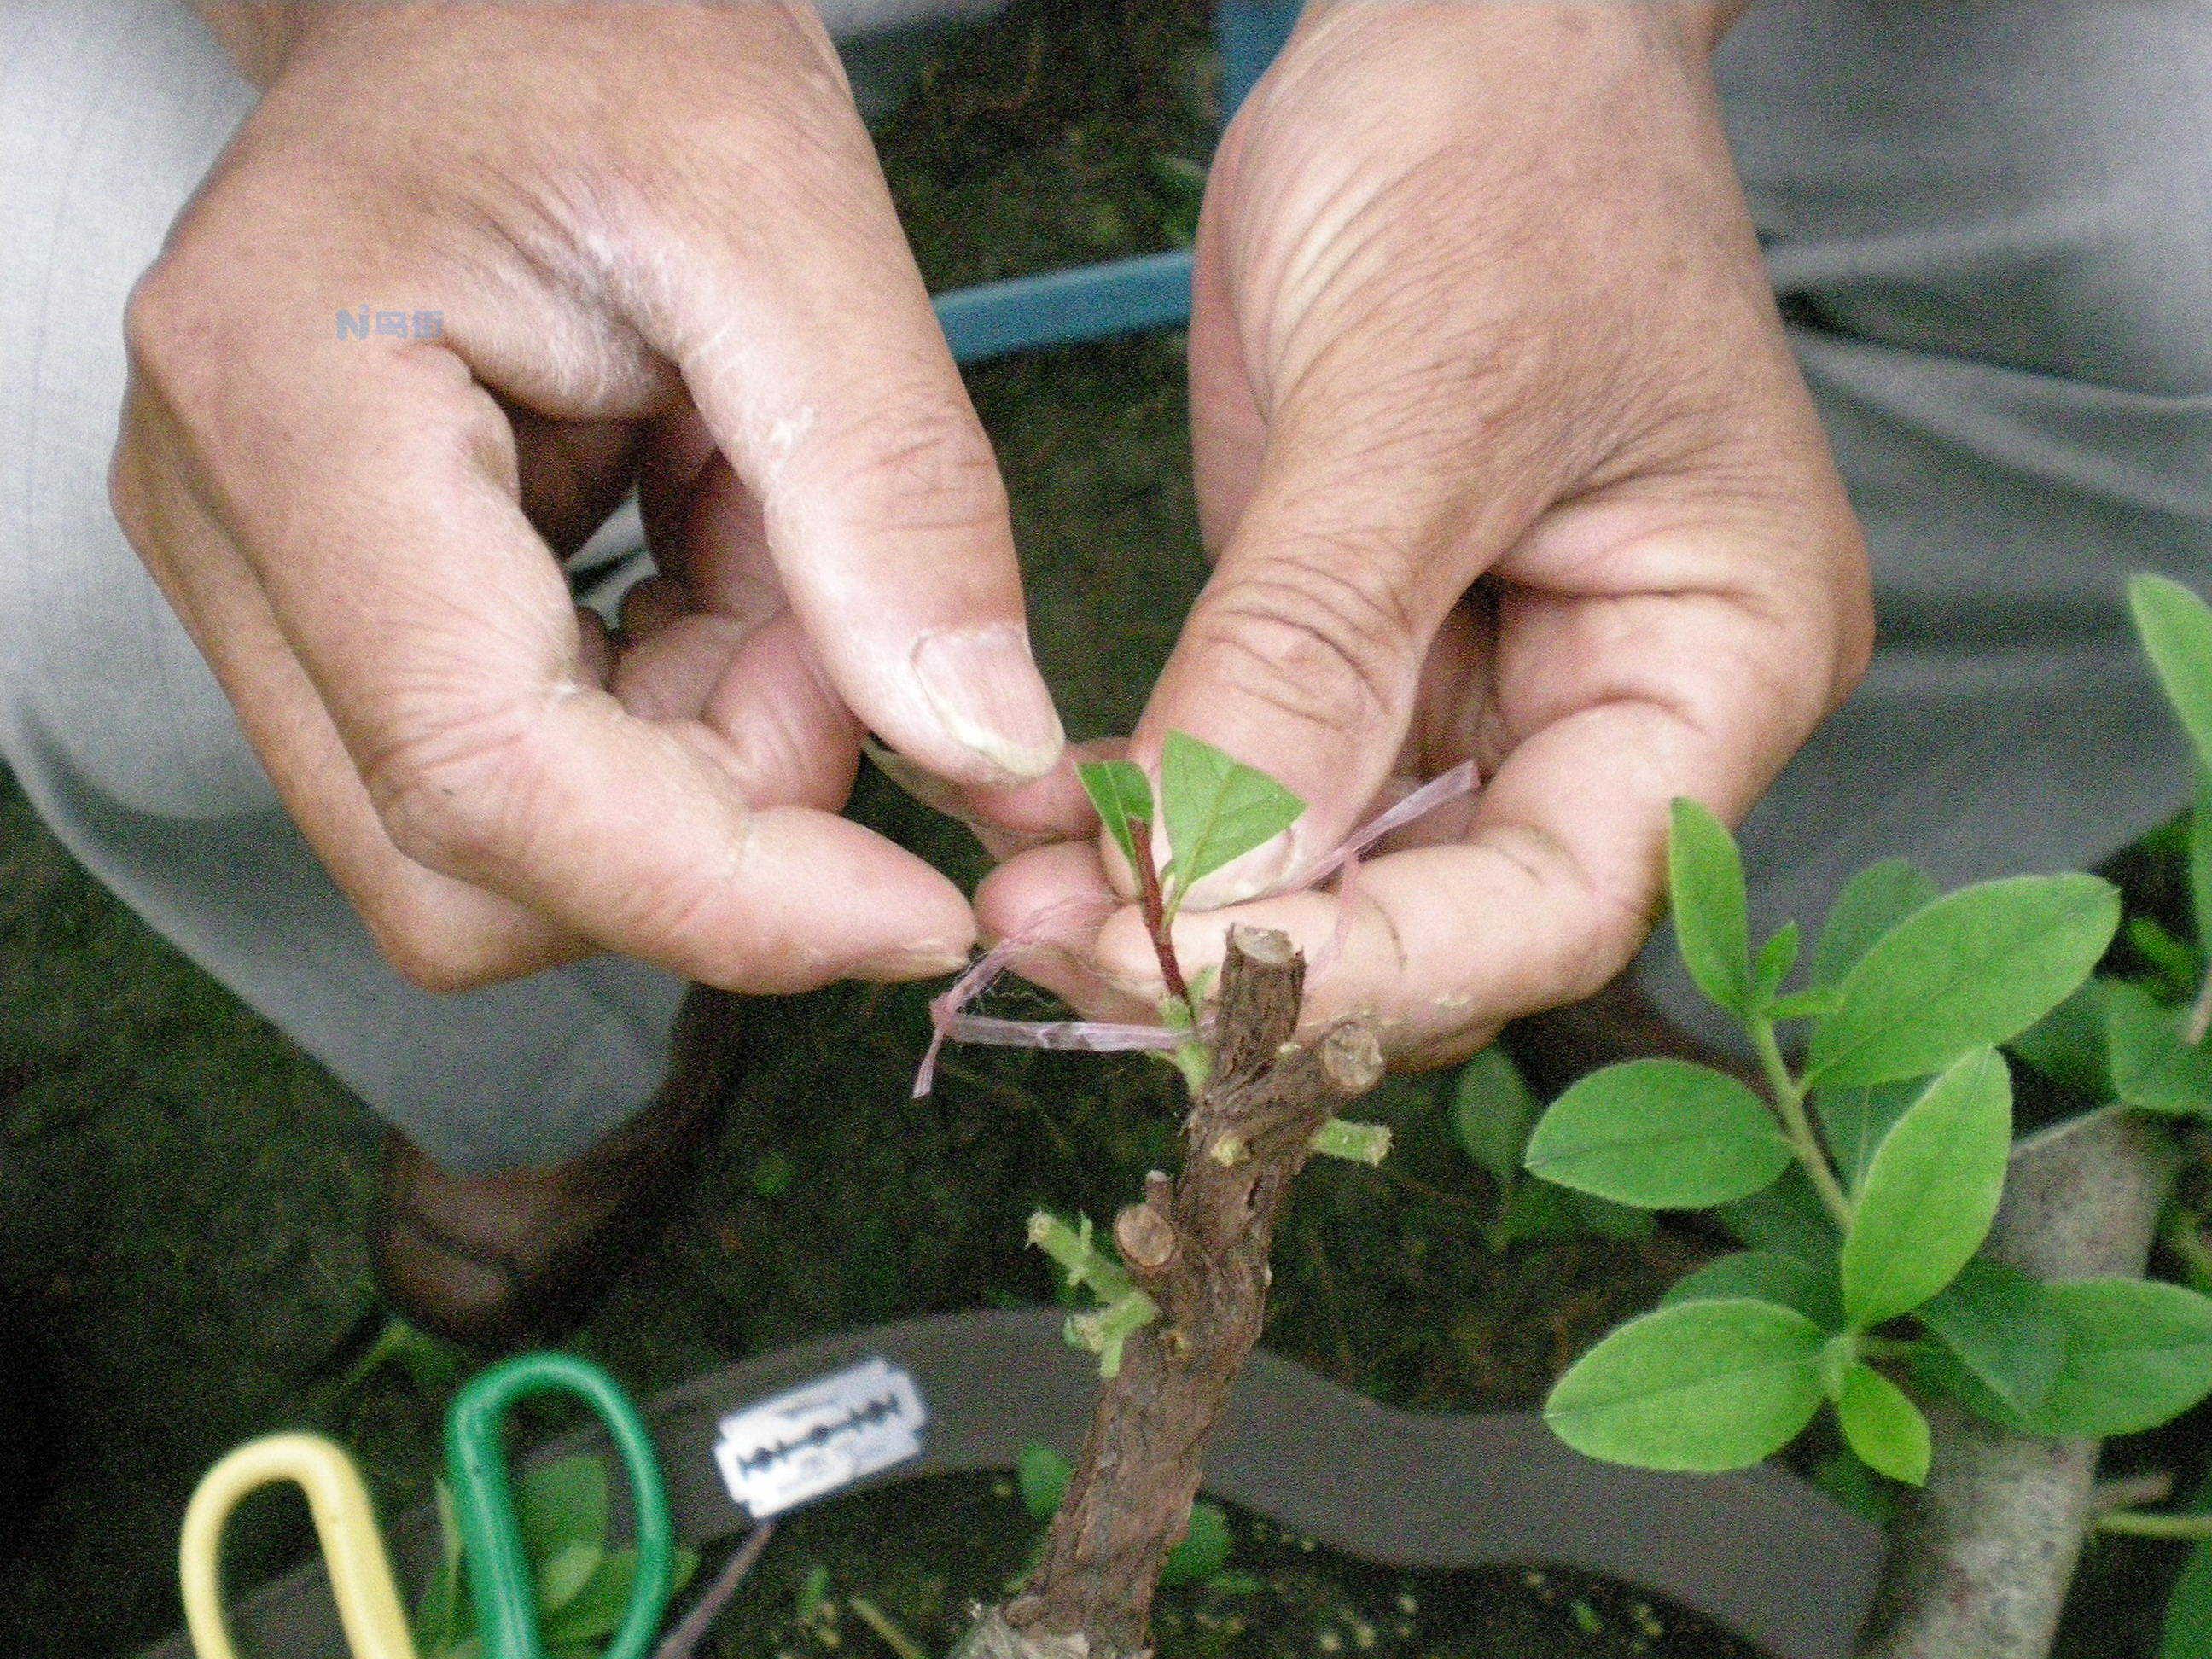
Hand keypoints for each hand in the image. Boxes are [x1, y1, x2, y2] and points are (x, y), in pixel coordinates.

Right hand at [115, 1, 1064, 993]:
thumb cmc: (608, 32)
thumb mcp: (789, 218)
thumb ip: (890, 493)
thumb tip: (984, 751)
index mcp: (295, 410)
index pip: (481, 780)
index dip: (720, 894)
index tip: (914, 909)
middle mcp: (230, 532)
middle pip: (475, 861)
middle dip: (720, 811)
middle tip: (838, 629)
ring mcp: (267, 588)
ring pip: (514, 844)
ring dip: (709, 757)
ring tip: (773, 544)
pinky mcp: (338, 615)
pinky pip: (533, 774)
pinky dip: (677, 715)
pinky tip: (720, 560)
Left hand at [981, 2, 1870, 1064]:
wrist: (1463, 29)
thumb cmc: (1499, 156)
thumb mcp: (1413, 399)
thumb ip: (1314, 649)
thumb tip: (1207, 888)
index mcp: (1724, 656)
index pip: (1562, 896)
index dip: (1379, 968)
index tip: (1187, 981)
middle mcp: (1622, 707)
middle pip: (1458, 923)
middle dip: (1266, 961)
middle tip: (1066, 957)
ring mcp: (1497, 687)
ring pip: (1358, 882)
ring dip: (1202, 916)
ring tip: (1038, 914)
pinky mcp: (1383, 656)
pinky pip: (1288, 791)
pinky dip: (1185, 835)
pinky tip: (1072, 844)